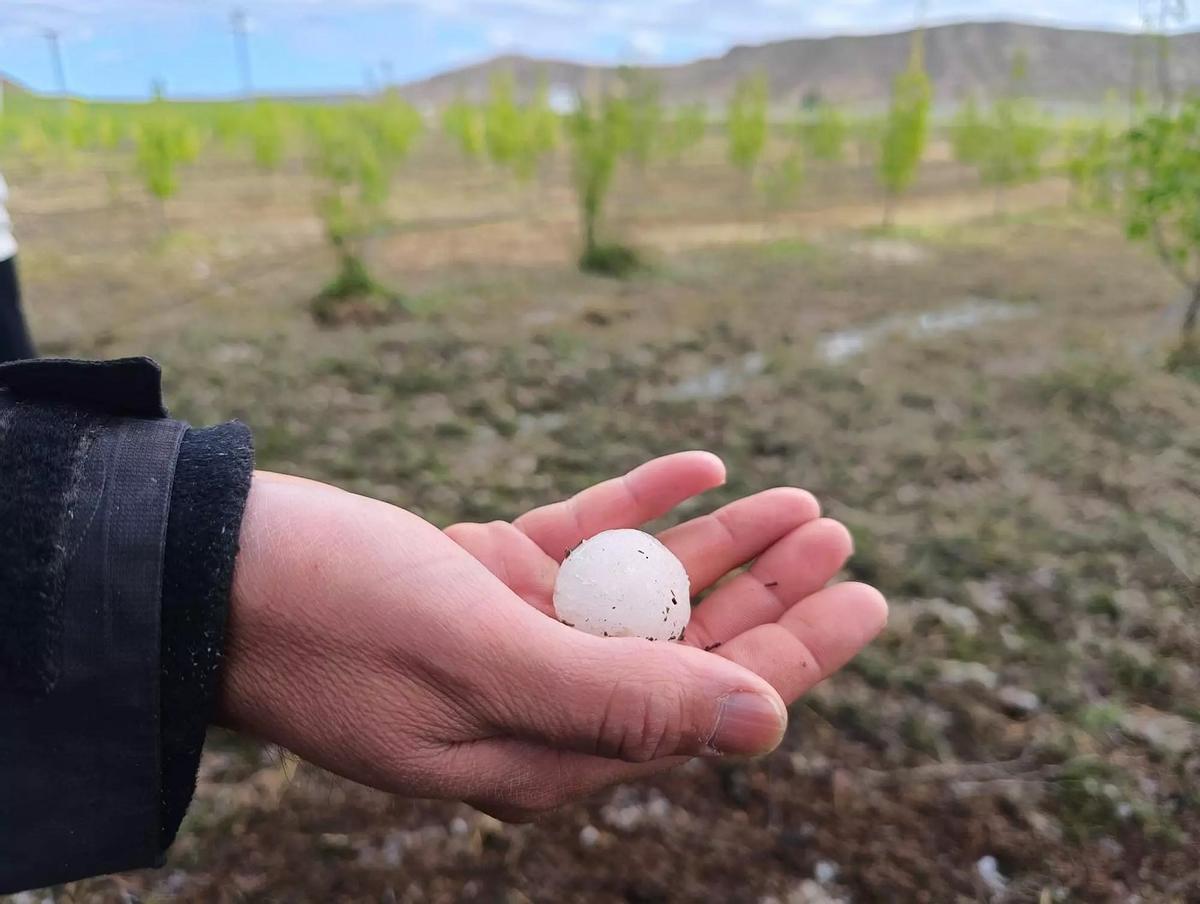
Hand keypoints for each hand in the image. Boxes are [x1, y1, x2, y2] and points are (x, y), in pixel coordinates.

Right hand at [217, 461, 884, 820]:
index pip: (702, 709)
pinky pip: (588, 541)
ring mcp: (515, 635)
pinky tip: (704, 469)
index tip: (867, 599)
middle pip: (688, 650)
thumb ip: (625, 699)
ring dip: (722, 545)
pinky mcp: (487, 575)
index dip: (793, 655)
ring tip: (801, 502)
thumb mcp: (486, 660)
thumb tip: (765, 727)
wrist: (210, 573)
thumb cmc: (336, 621)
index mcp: (548, 748)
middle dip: (770, 595)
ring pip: (648, 592)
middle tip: (845, 538)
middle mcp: (542, 700)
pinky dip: (644, 506)